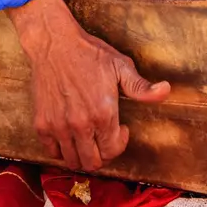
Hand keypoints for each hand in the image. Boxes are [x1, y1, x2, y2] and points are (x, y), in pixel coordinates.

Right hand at [7, 0, 170, 171]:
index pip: (112, 151)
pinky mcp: (41, 123)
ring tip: (88, 137)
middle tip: (104, 138)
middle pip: (93, 163)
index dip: (120, 144)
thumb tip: (165, 91)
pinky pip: (52, 151)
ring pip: (72, 161)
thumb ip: (141, 87)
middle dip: (103, 155)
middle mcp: (80, 124)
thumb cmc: (89, 54)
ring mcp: (58, 126)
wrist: (55, 43)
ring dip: (82, 154)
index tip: (120, 129)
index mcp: (103, 113)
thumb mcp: (120, 66)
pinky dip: (62, 149)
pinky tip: (70, 133)